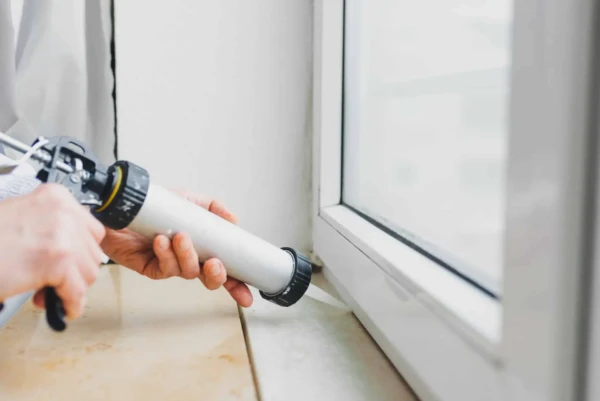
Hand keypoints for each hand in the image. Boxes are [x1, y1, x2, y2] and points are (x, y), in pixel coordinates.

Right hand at [0, 184, 105, 319]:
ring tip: (47, 291)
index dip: (81, 251)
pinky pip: (77, 291)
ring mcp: (63, 235)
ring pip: (89, 273)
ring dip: (71, 288)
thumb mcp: (25, 218)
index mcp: (55, 197)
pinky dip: (71, 304)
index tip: (71, 263)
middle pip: (93, 252)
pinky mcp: (57, 261)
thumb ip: (54, 227)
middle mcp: (63, 212)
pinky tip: (60, 307)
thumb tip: (79, 250)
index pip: (91, 229)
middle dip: (76, 272)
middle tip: (54, 281)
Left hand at [101, 190, 252, 306]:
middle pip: (209, 279)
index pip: (224, 269)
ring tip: (181, 237)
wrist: (122, 205)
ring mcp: (170, 265)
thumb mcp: (188, 200)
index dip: (237, 284)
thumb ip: (213, 207)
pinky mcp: (150, 267)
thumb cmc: (155, 205)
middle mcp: (188, 259)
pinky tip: (161, 241)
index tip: (247, 296)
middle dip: (216, 276)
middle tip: (215, 263)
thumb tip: (234, 220)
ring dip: (187, 255)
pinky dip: (165, 254)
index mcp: (202, 247)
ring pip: (187, 272)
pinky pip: (164, 268)